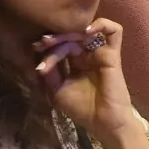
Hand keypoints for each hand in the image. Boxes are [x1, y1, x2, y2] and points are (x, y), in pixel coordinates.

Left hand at [32, 20, 137, 143]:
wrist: (102, 123)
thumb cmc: (82, 109)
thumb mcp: (57, 91)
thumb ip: (50, 73)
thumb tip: (39, 58)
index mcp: (75, 62)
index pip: (60, 45)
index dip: (47, 47)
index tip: (34, 51)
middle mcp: (87, 54)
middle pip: (71, 36)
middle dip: (54, 38)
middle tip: (42, 42)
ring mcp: (100, 52)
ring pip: (85, 31)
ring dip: (68, 34)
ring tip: (55, 41)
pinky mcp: (112, 54)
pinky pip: (114, 31)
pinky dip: (101, 25)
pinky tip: (86, 32)